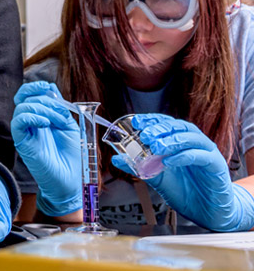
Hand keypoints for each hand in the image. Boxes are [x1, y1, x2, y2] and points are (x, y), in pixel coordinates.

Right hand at [10, 81, 80, 215]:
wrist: (72, 181)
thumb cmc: (73, 157)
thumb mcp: (70, 126)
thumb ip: (60, 110)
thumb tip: (51, 91)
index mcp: (40, 118)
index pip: (28, 95)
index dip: (36, 87)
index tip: (48, 87)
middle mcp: (30, 124)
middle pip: (25, 98)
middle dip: (46, 101)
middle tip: (61, 116)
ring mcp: (25, 133)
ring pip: (21, 108)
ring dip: (42, 109)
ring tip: (55, 122)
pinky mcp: (22, 142)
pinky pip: (18, 122)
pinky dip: (31, 117)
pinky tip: (44, 124)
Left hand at [111, 115, 253, 231]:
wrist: (206, 212)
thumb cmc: (184, 191)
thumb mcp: (156, 178)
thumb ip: (138, 167)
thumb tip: (116, 159)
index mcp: (181, 143)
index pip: (167, 124)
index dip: (152, 120)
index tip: (135, 122)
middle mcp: (195, 144)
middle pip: (179, 127)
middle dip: (161, 128)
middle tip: (145, 135)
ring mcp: (208, 153)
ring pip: (192, 138)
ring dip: (172, 140)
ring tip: (155, 147)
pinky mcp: (217, 166)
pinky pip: (202, 156)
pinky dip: (184, 156)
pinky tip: (169, 161)